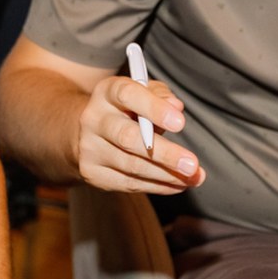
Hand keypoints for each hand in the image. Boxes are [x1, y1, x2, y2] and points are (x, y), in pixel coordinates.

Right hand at [74, 75, 203, 194]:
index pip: (128, 95)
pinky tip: (177, 185)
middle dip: (165, 153)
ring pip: (131, 165)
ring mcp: (90, 148)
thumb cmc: (124, 109)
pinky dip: (157, 186)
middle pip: (128, 137)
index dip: (154, 109)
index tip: (180, 123)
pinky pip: (128, 183)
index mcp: (107, 92)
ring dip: (166, 175)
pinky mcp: (92, 173)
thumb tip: (176, 107)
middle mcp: (94, 119)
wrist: (84, 131)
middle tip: (191, 164)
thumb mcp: (142, 92)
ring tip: (193, 178)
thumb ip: (160, 95)